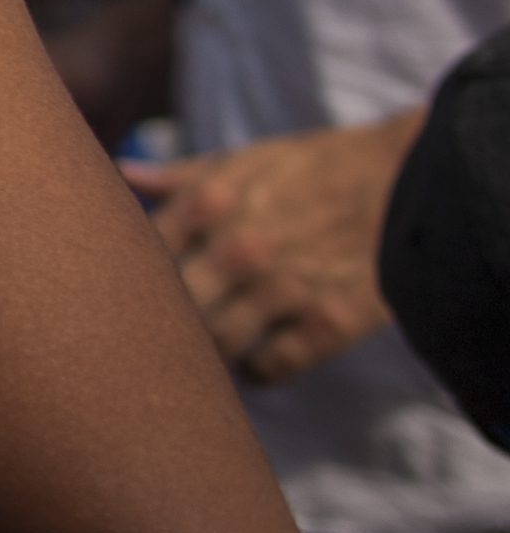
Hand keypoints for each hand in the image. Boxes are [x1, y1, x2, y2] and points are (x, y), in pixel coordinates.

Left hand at [129, 109, 425, 384]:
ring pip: (217, 345)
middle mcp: (240, 249)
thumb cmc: (316, 168)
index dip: (132, 277)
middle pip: (172, 307)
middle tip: (165, 332)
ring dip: (209, 352)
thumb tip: (125, 176)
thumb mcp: (245, 160)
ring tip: (210, 350)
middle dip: (165, 321)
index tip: (134, 290)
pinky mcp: (329, 323)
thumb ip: (182, 176)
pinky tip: (254, 363)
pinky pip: (272, 367)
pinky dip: (257, 372)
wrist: (407, 181)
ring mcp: (284, 289)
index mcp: (210, 203)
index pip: (141, 255)